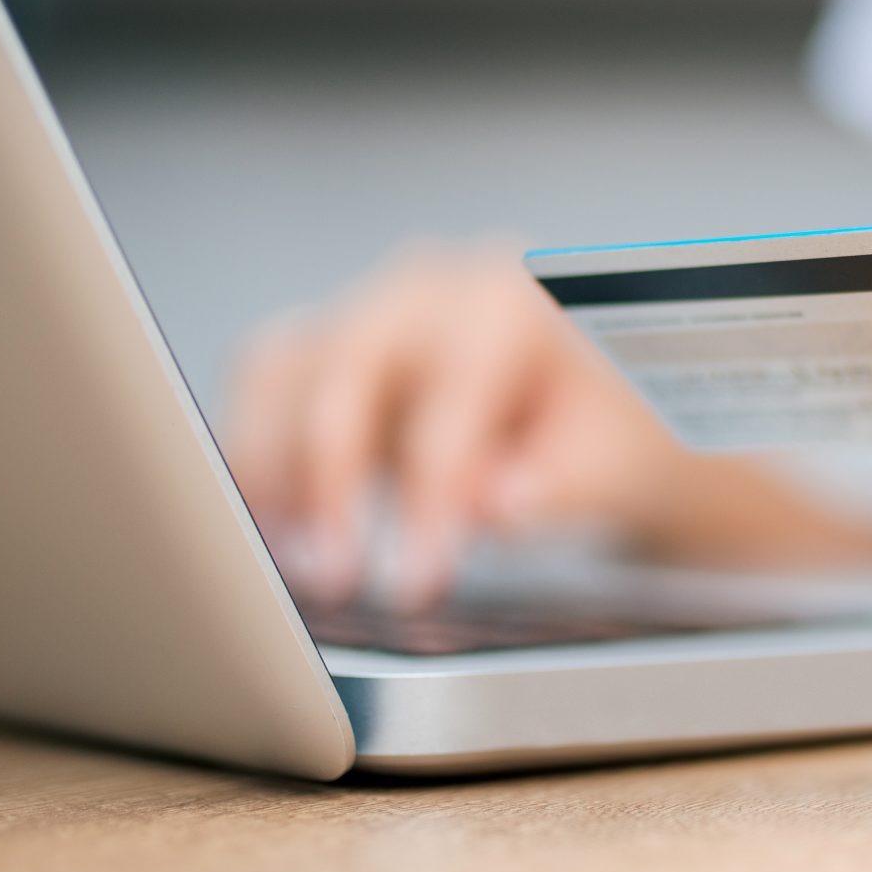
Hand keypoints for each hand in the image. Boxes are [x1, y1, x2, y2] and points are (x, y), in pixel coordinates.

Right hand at [224, 244, 683, 608]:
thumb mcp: (616, 463)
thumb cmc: (610, 429)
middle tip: (334, 579)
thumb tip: (493, 504)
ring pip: (280, 371)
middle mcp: (428, 287)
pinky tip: (275, 529)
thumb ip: (564, 484)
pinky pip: (265, 385)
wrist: (601, 400)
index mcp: (511, 298)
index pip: (452, 404)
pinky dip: (256, 454)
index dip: (428, 502)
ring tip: (295, 561)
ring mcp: (369, 306)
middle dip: (328, 481)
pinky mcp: (326, 343)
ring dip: (271, 470)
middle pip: (344, 369)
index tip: (416, 584)